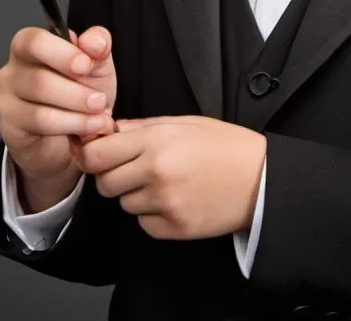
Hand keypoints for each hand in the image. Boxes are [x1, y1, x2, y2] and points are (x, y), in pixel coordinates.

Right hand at [0, 25, 117, 185]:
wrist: (75, 134)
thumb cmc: (81, 91)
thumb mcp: (97, 63)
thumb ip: (98, 44)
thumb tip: (93, 42)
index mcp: (29, 46)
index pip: (33, 41)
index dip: (61, 53)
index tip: (86, 65)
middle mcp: (11, 70)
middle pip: (37, 77)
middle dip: (75, 90)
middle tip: (99, 100)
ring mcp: (6, 100)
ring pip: (38, 103)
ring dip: (76, 109)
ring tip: (99, 116)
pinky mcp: (10, 126)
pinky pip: (39, 122)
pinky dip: (70, 124)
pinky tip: (89, 127)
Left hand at [73, 115, 266, 240]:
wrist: (261, 179)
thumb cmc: (225, 145)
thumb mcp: (185, 122)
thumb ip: (143, 126)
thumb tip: (108, 130)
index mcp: (156, 141)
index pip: (97, 154)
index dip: (89, 153)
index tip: (93, 151)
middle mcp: (155, 172)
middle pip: (104, 182)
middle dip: (112, 175)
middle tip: (134, 167)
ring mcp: (164, 203)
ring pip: (124, 203)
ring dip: (135, 194)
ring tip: (164, 181)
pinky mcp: (173, 228)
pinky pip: (143, 223)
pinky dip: (152, 214)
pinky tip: (175, 199)